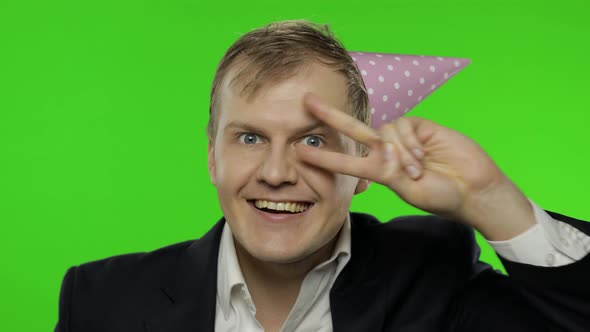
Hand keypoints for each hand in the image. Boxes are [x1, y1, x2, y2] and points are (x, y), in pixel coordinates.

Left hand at [296, 93, 534, 239]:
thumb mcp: (405, 190)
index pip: (346, 160)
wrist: (471, 190)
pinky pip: (402, 127)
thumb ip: (388, 170)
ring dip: (399, 153)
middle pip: (353, 129)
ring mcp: (403, 137)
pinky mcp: (420, 125)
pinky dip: (409, 143)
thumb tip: (382, 150)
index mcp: (379, 171)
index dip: (324, 156)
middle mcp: (386, 151)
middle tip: (306, 101)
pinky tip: (423, 156)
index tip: (299, 152)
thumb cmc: (439, 196)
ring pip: (383, 131)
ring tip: (417, 170)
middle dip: (329, 115)